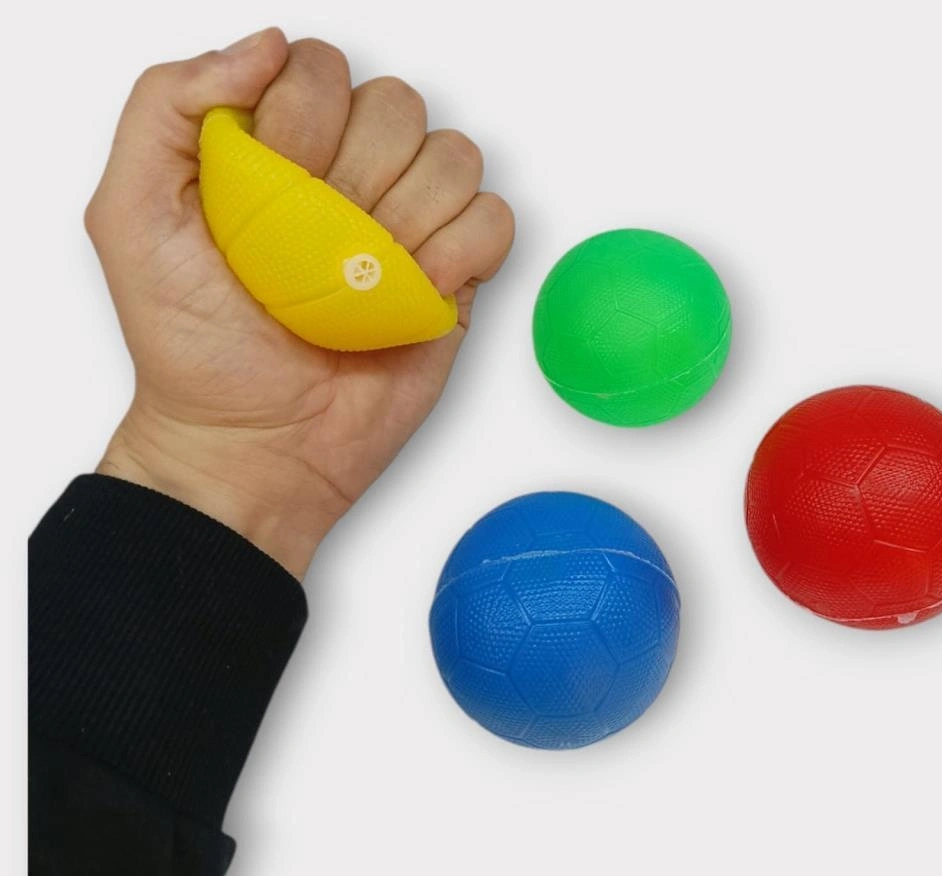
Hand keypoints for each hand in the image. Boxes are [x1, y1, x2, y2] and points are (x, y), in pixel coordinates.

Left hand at [90, 29, 513, 577]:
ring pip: (454, 157)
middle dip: (357, 175)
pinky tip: (418, 290)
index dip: (307, 118)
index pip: (322, 68)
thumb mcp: (131, 217)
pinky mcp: (451, 281)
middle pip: (398, 105)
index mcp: (279, 149)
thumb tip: (267, 46)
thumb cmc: (193, 350)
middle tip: (319, 246)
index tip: (277, 192)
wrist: (254, 446)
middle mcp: (350, 177)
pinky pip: (493, 223)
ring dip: (409, 218)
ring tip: (366, 278)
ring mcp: (406, 229)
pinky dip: (462, 252)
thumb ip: (167, 107)